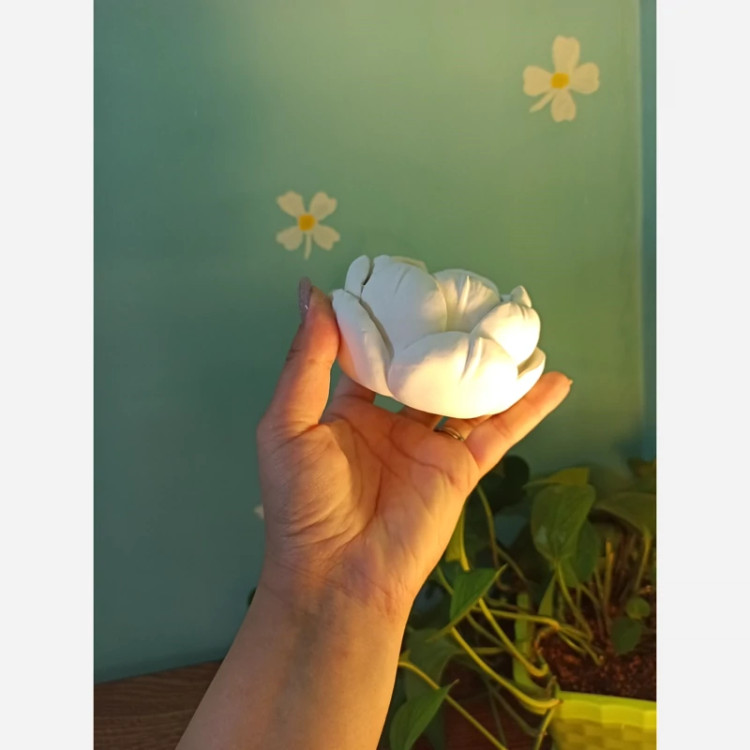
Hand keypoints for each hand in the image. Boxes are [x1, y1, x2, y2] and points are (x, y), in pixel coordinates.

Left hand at [256, 279, 571, 618]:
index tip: (402, 282)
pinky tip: (554, 378)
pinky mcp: (461, 469)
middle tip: (467, 293)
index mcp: (348, 412)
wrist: (337, 573)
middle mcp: (392, 424)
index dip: (386, 322)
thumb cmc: (304, 500)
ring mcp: (430, 446)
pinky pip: (500, 431)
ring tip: (518, 325)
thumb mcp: (289, 423)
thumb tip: (312, 293)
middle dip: (445, 337)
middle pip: (426, 369)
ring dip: (493, 364)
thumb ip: (307, 360)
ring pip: (469, 395)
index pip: (372, 355)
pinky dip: (529, 407)